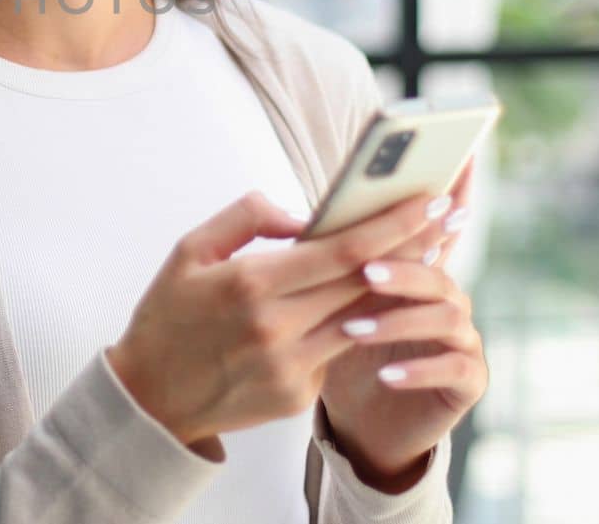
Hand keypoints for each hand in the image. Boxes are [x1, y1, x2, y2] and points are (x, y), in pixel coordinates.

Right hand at [105, 189, 450, 453]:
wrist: (149, 398)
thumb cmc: (167, 316)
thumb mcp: (189, 250)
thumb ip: (247, 218)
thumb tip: (301, 216)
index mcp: (250, 284)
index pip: (343, 250)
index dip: (393, 224)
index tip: (429, 200)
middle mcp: (277, 328)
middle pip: (366, 282)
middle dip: (413, 245)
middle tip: (449, 215)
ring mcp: (291, 367)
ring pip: (363, 318)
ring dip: (399, 286)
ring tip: (428, 253)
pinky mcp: (297, 396)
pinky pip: (337, 350)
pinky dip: (359, 323)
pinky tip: (376, 302)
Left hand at [317, 158, 486, 486]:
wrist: (358, 420)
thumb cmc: (338, 350)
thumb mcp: (324, 300)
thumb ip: (323, 259)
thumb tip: (301, 222)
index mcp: (414, 268)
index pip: (436, 222)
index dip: (453, 189)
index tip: (457, 158)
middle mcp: (446, 293)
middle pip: (436, 267)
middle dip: (403, 266)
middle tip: (364, 273)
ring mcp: (462, 334)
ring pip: (446, 314)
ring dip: (399, 319)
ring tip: (353, 330)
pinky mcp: (467, 378)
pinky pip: (455, 366)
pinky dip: (418, 367)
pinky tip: (385, 373)